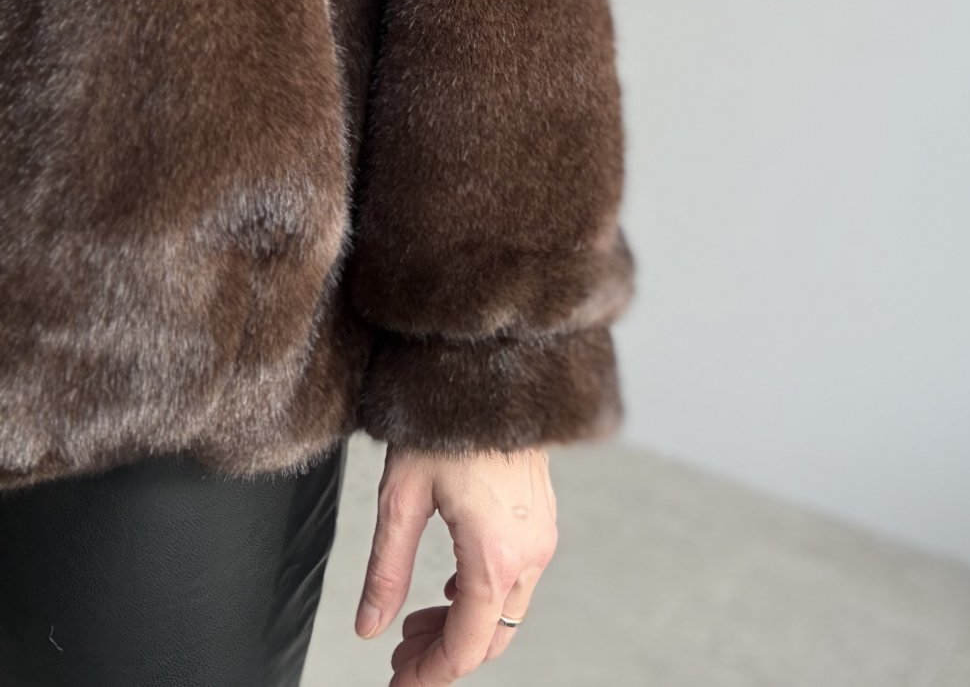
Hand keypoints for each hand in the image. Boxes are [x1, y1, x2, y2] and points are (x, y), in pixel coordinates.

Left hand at [354, 442, 558, 683]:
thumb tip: (370, 627)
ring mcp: (541, 534)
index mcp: (495, 555)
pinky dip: (481, 597)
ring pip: (504, 611)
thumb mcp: (400, 498)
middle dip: (442, 654)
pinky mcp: (541, 518)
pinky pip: (517, 580)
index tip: (397, 684)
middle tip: (398, 655)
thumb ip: (386, 570)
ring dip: (461, 626)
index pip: (465, 646)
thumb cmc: (443, 423)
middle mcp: (530, 552)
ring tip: (413, 624)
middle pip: (489, 636)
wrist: (490, 372)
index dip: (429, 676)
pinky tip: (446, 591)